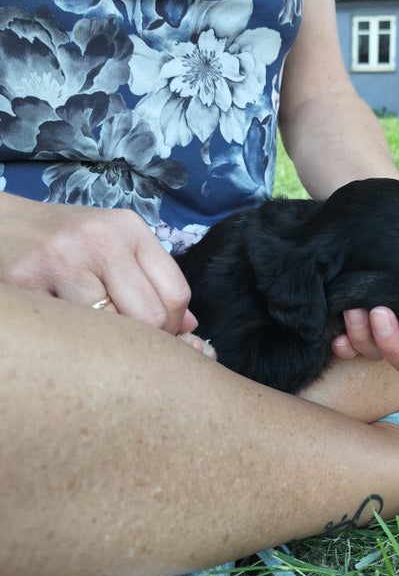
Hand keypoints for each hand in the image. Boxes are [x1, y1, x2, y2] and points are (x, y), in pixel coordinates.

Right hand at [0, 194, 195, 334]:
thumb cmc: (63, 242)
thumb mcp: (112, 244)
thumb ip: (151, 279)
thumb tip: (192, 328)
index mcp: (129, 229)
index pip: (176, 294)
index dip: (173, 329)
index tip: (158, 338)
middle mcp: (101, 240)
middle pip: (150, 317)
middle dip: (143, 342)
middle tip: (124, 346)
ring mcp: (64, 259)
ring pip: (110, 330)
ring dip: (104, 343)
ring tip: (91, 336)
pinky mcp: (28, 281)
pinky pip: (69, 330)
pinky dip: (72, 338)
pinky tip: (64, 328)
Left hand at [333, 307, 398, 373]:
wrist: (387, 223)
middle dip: (395, 344)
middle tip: (381, 315)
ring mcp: (384, 338)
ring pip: (378, 356)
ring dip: (366, 338)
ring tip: (354, 310)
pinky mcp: (357, 334)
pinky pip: (351, 352)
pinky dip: (346, 346)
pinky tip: (338, 335)